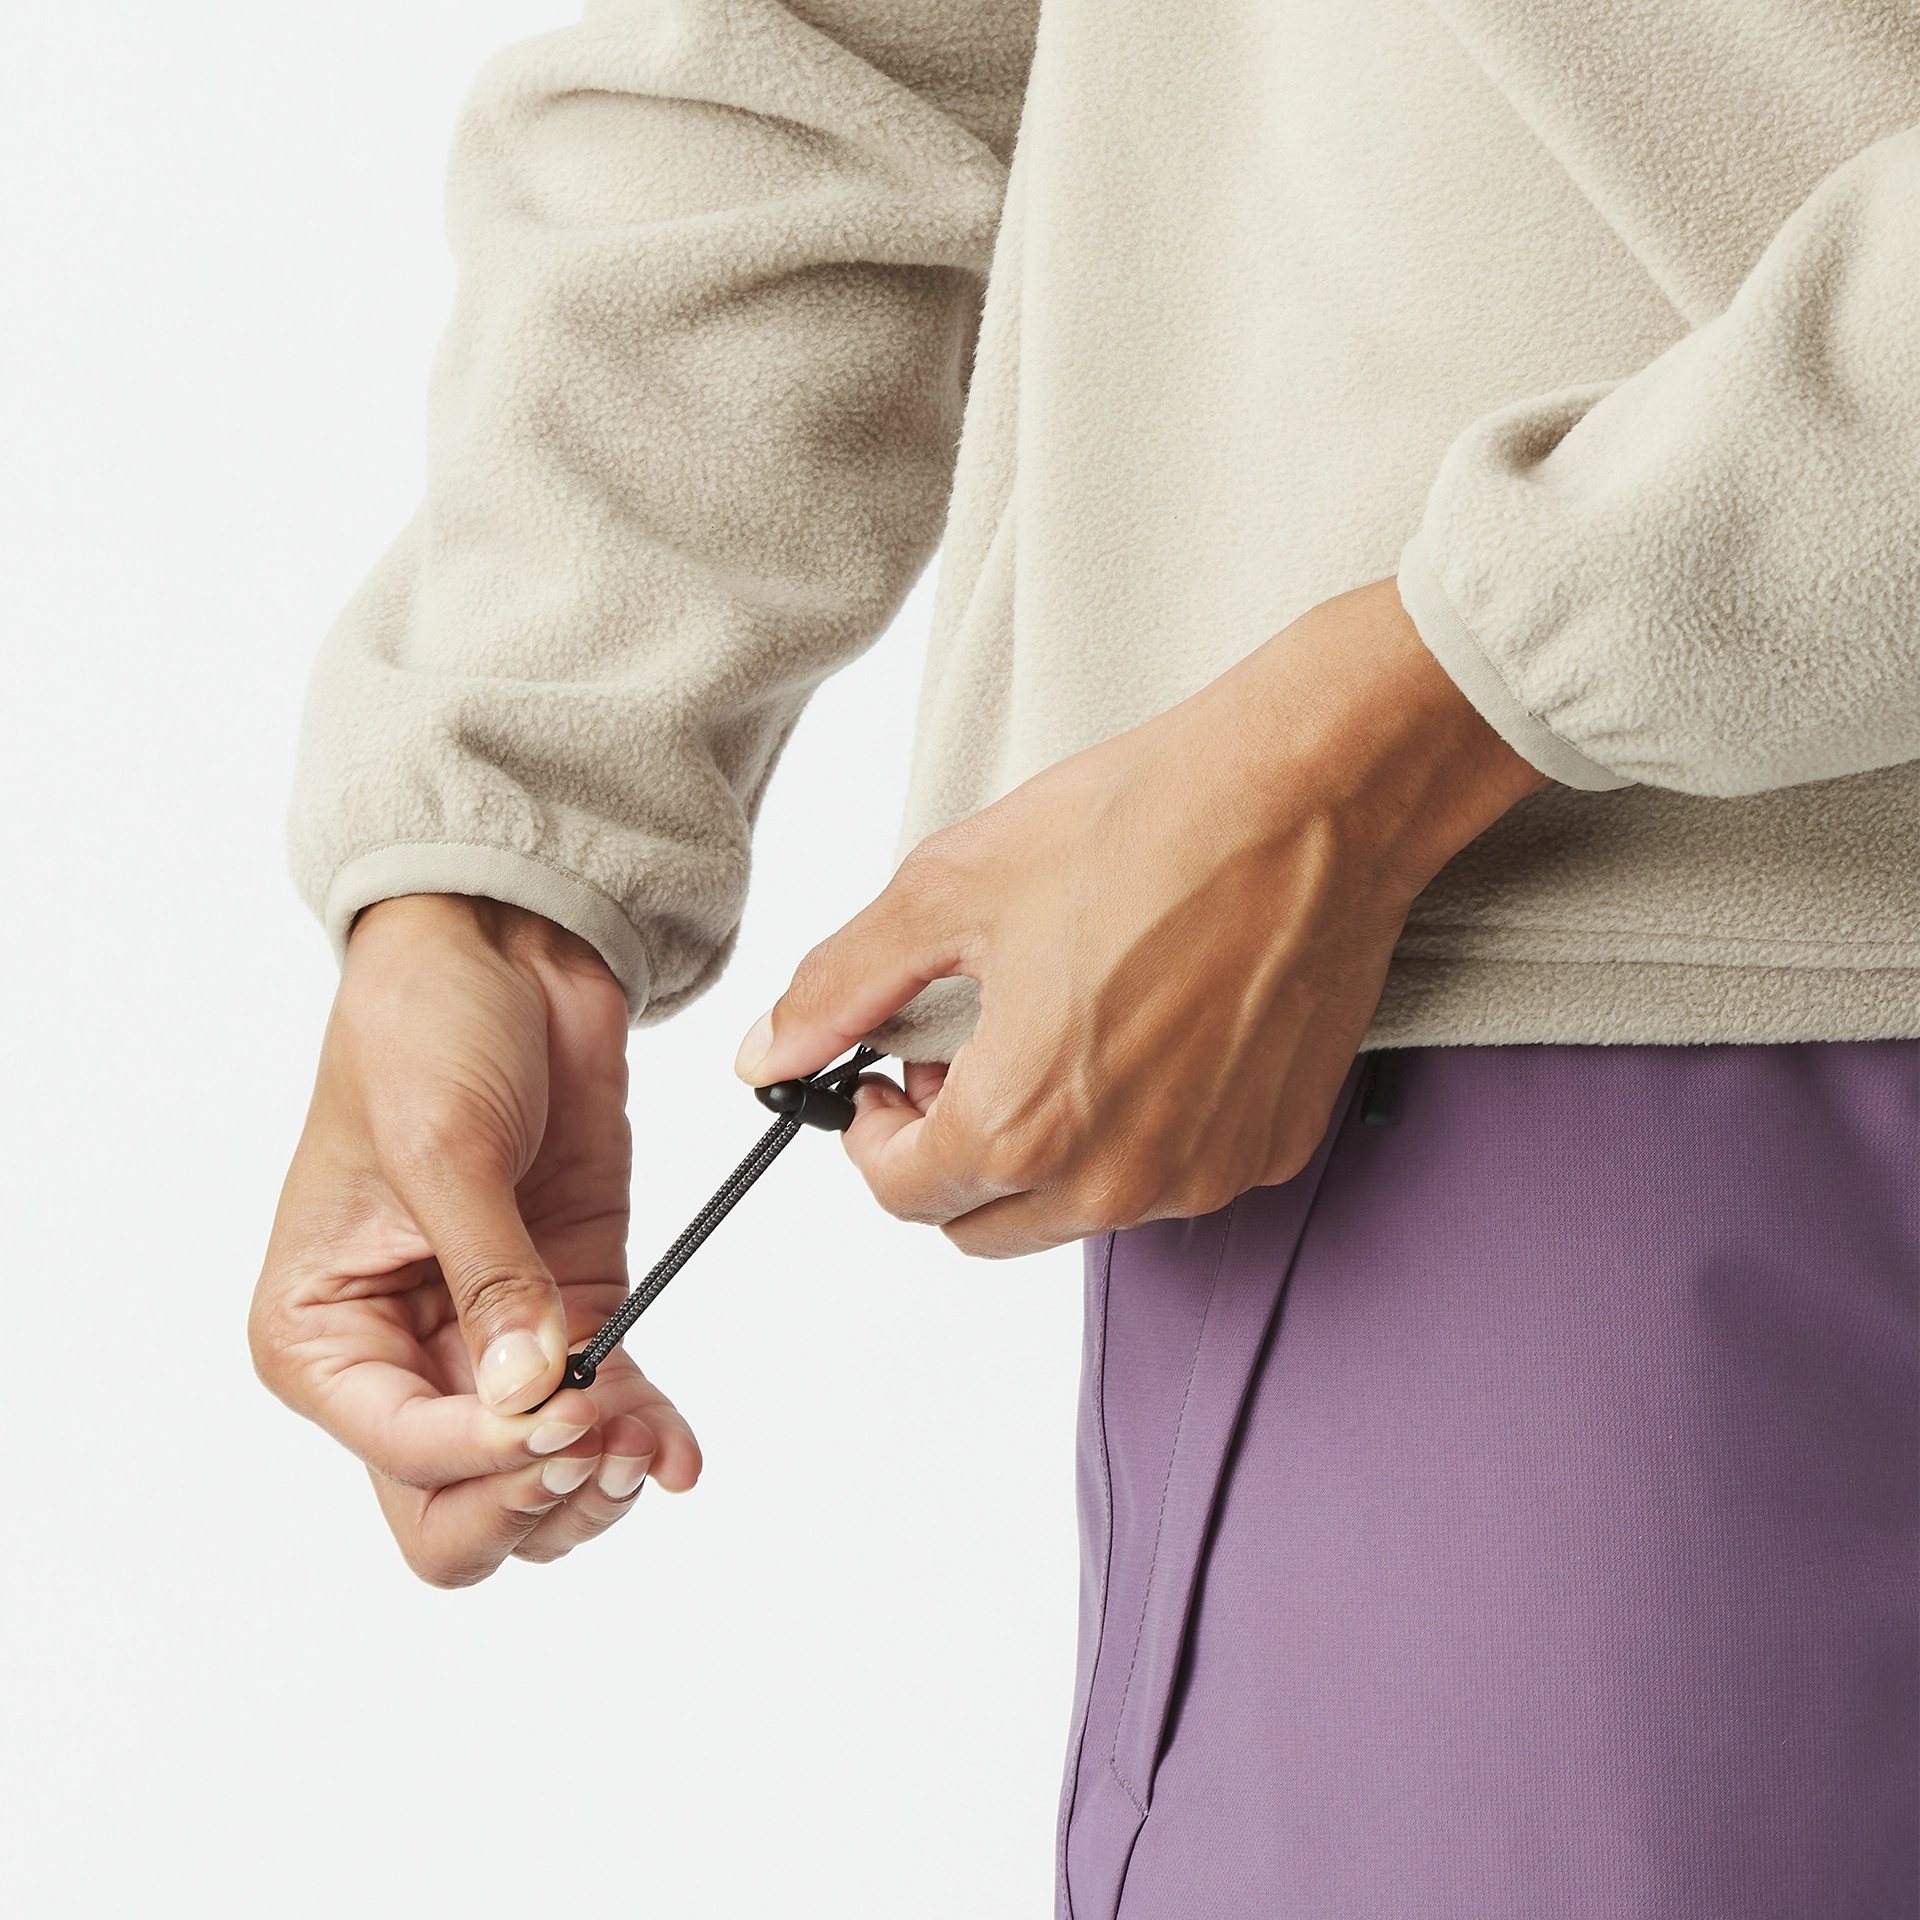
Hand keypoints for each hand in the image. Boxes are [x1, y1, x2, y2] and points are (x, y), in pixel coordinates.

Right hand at [253, 895, 700, 1586]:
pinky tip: (680, 1451)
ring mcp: (489, 1342)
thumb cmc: (423, 1030)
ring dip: (590, 1486)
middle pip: (452, 1508)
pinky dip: (642, 1435)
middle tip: (600, 1446)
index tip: (565, 1410)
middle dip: (529, 1501)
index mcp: (319, 1334)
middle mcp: (394, 1358)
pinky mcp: (570, 1306)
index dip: (488, 1453)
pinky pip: (604, 1406)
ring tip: (647, 1448)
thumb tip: (531, 1396)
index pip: (403, 1452)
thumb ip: (490, 1280)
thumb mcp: (443, 1147)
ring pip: (530, 1482)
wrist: (501, 954)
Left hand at [735, 578, 1545, 1256]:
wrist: (1311, 796)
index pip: (901, 1195)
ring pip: (1076, 1212)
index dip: (868, 1134)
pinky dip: (1133, 1136)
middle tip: (954, 1060)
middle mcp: (1118, 1178)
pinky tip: (1140, 1037)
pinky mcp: (1272, 1147)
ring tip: (1051, 1035)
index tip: (879, 1079)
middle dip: (946, 1156)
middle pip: (982, 1224)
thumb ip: (842, 986)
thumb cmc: (1145, 827)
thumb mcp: (950, 890)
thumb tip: (766, 1052)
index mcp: (1023, 1123)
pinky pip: (1170, 1179)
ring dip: (1040, 1153)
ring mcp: (1205, 1173)